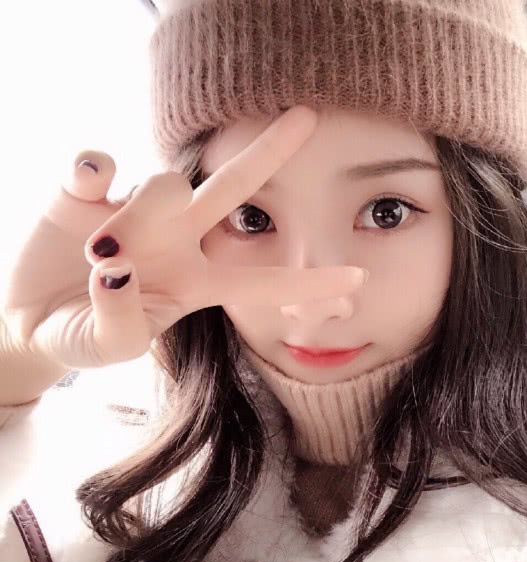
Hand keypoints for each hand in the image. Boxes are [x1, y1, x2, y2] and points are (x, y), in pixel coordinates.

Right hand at [0, 105, 366, 369]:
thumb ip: (120, 319)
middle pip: (232, 189)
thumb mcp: (108, 346)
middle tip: (309, 116)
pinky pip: (97, 163)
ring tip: (101, 254)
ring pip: (163, 183)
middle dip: (268, 154)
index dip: (308, 282)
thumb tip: (117, 265)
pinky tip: (89, 183)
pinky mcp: (83, 192)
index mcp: (197, 281)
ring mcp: (134, 210)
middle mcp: (177, 238)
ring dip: (140, 214)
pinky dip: (95, 168)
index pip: (261, 279)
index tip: (359, 279)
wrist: (28, 321)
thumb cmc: (83, 335)